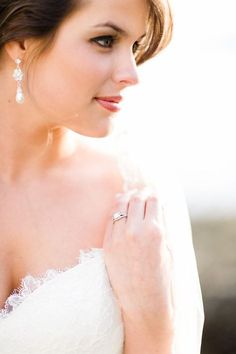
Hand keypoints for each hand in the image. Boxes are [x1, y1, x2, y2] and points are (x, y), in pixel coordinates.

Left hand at [103, 188, 174, 333]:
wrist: (143, 301)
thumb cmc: (161, 276)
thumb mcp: (167, 248)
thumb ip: (161, 226)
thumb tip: (154, 208)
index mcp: (155, 231)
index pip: (153, 200)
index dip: (154, 194)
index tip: (153, 194)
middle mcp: (136, 230)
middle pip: (136, 199)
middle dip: (141, 193)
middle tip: (142, 193)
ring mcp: (119, 237)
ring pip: (120, 205)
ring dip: (126, 198)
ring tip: (129, 197)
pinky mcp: (107, 245)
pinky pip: (110, 219)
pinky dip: (116, 210)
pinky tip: (119, 209)